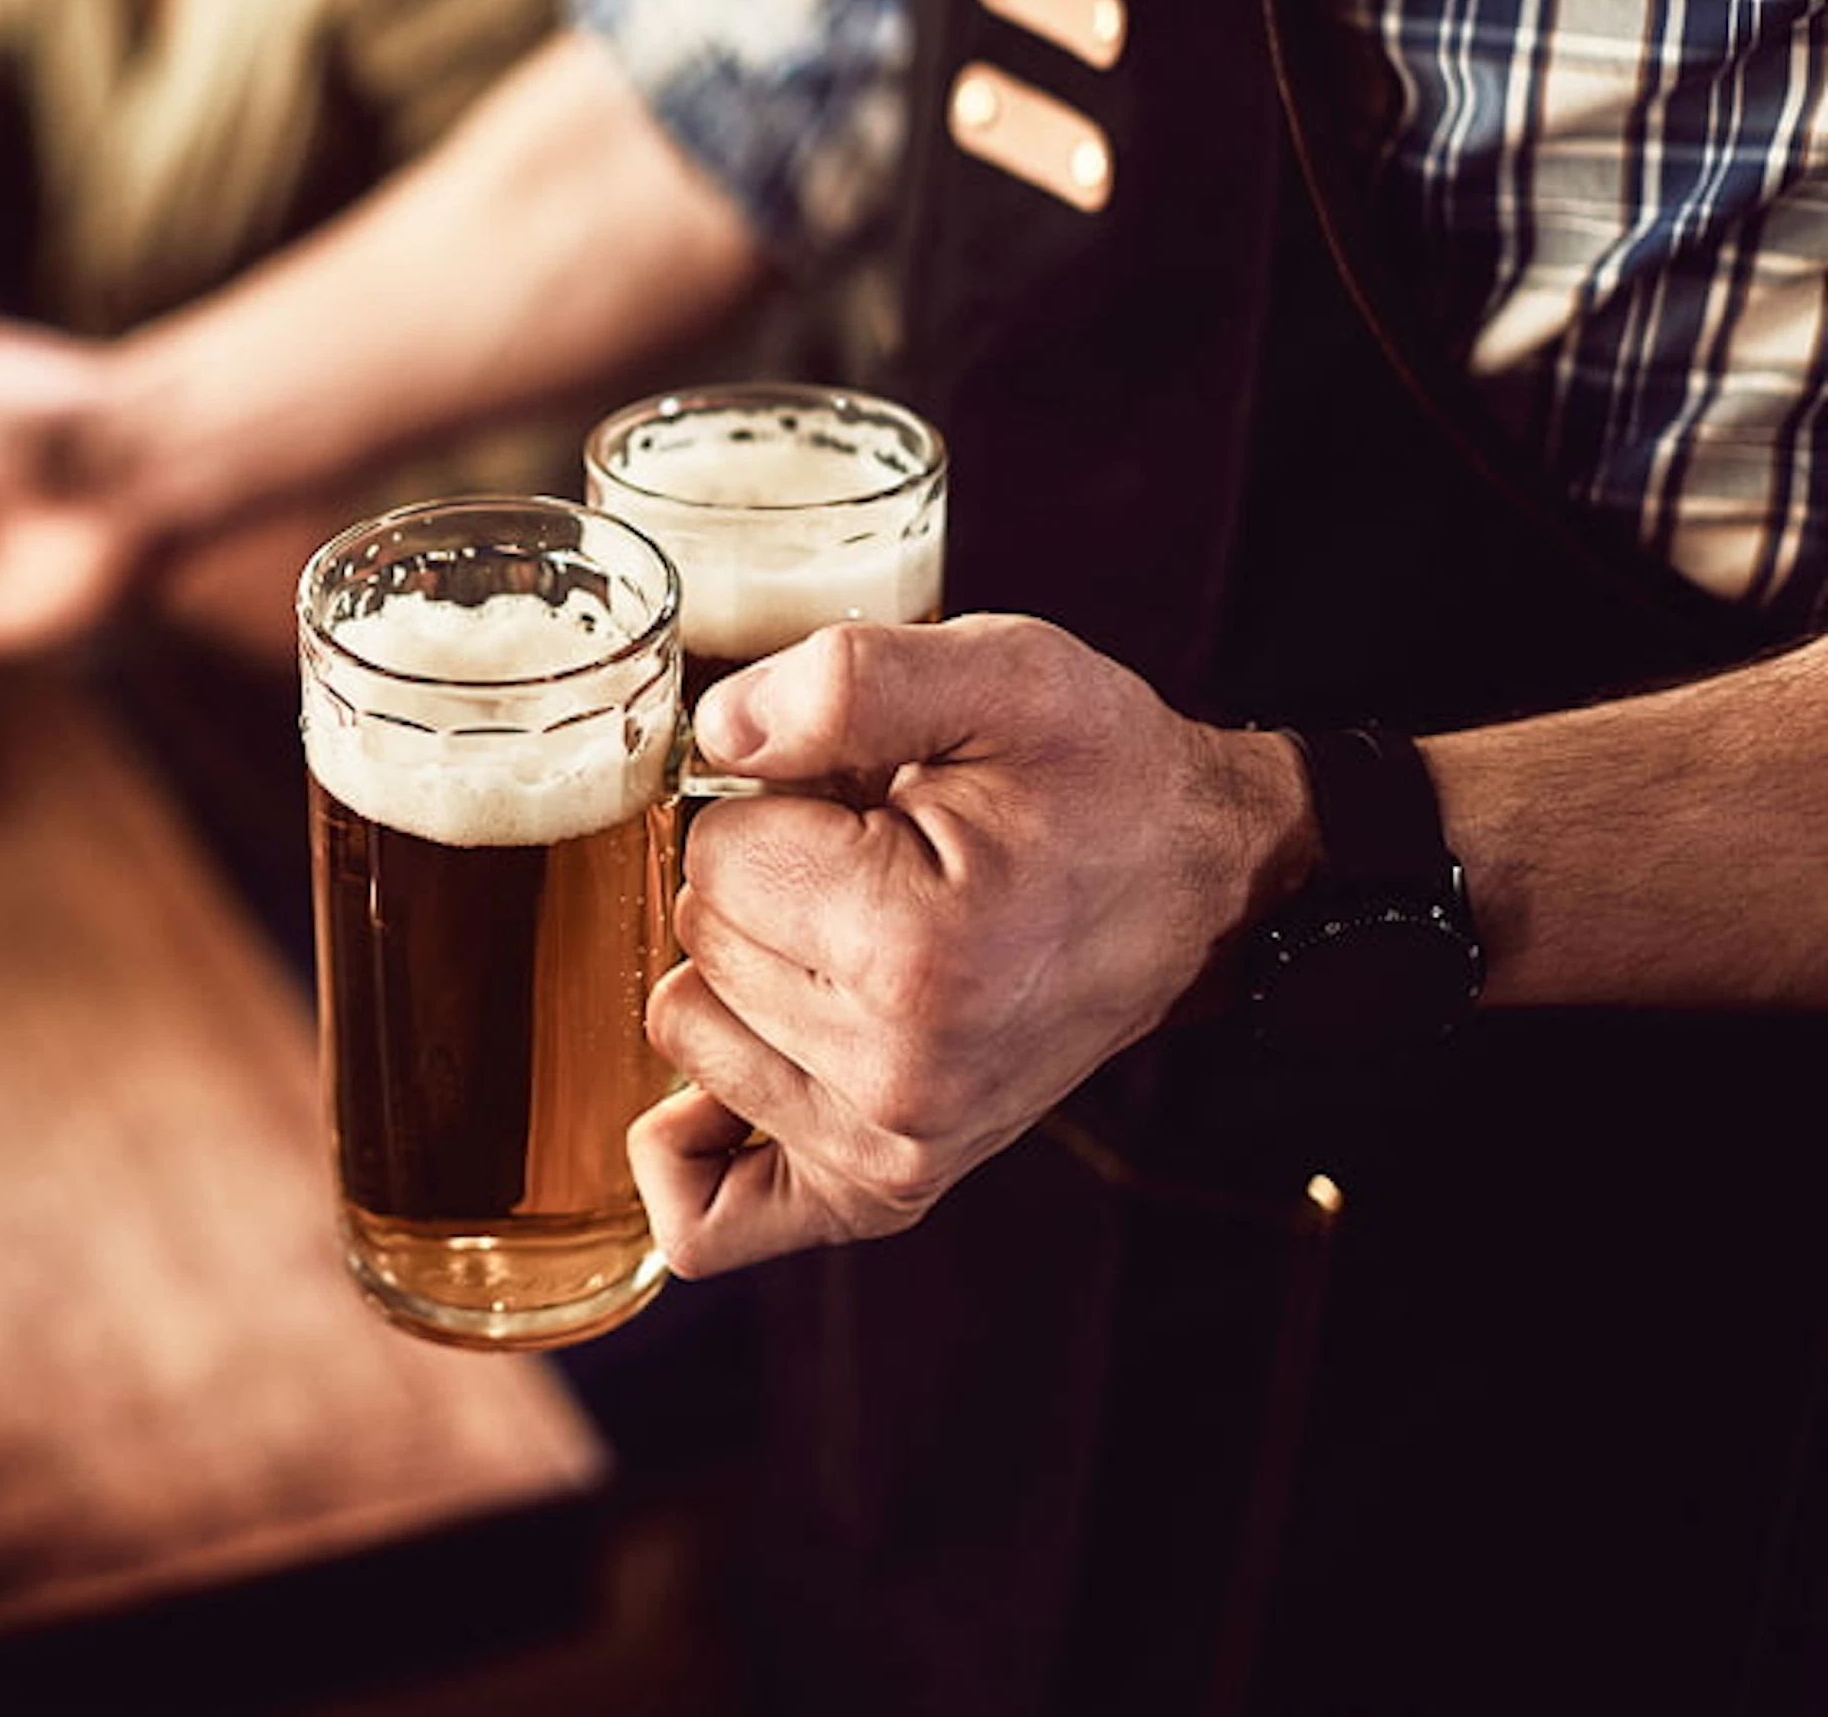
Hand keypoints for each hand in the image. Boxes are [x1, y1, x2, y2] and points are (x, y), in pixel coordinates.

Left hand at [632, 616, 1308, 1276]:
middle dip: (764, 877)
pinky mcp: (885, 1193)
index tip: (867, 800)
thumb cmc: (1097, 776)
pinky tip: (749, 1064)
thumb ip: (846, 681)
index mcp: (919, 951)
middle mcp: (903, 1077)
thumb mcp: (1000, 674)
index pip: (713, 849)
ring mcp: (895, 1151)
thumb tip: (718, 738)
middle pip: (699, 938)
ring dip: (745, 972)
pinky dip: (694, 1144)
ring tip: (863, 935)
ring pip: (687, 1029)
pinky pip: (708, 1216)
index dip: (775, 799)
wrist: (1201, 882)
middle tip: (878, 858)